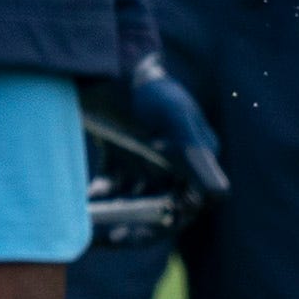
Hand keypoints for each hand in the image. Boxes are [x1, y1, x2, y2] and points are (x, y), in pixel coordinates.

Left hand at [83, 58, 229, 247]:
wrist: (113, 62)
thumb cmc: (149, 90)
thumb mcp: (174, 118)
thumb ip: (195, 155)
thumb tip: (220, 197)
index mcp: (197, 160)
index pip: (183, 208)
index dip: (156, 226)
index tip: (124, 236)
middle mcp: (175, 166)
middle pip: (155, 210)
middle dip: (128, 226)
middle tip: (99, 236)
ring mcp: (148, 162)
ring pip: (130, 203)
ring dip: (109, 216)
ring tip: (84, 223)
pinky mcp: (123, 156)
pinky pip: (111, 188)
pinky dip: (97, 198)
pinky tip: (78, 203)